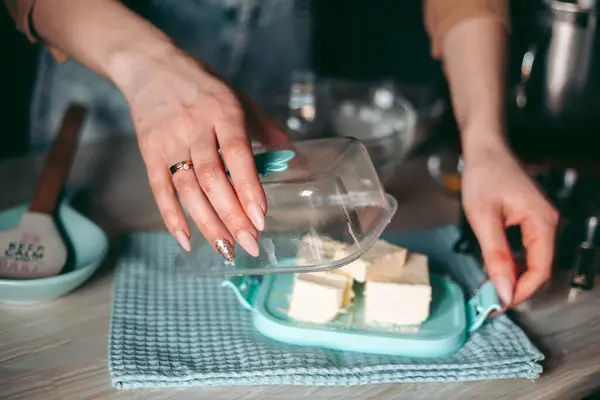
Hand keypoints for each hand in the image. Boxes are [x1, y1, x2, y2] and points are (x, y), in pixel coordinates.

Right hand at [116, 48, 288, 260]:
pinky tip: (187, 241)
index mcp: (222, 111)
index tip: (261, 217)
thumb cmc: (204, 87)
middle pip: (212, 177)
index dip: (248, 187)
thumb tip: (290, 154)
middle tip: (249, 244)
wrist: (150, 67)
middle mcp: (194, 127)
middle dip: (231, 215)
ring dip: (207, 223)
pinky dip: (172, 217)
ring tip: (226, 249)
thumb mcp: (238, 98)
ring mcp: (169, 140)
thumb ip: (264, 127)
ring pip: (187, 189)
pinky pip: (160, 189)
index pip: (237, 153)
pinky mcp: (149, 152)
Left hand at [461, 142, 558, 307]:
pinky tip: (496, 270)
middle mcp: (549, 225)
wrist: (485, 149)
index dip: (521, 292)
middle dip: (516, 289)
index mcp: (543, 223)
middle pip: (540, 269)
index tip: (498, 305)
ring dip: (514, 278)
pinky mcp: (531, 221)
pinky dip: (513, 265)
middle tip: (491, 302)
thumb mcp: (483, 218)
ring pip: (533, 262)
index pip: (540, 271)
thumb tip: (504, 290)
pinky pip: (528, 251)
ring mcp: (542, 223)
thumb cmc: (484, 177)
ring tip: (490, 290)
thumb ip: (496, 255)